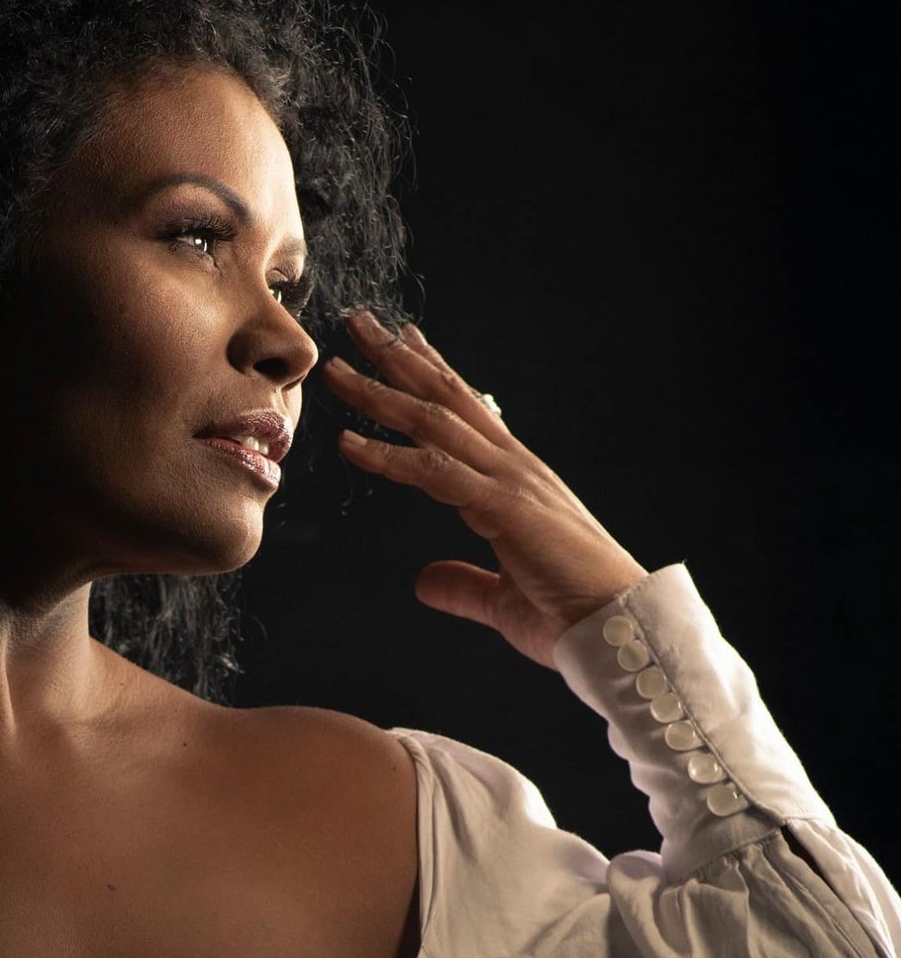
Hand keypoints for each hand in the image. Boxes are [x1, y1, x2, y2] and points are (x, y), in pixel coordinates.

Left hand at [320, 310, 649, 669]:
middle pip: (445, 398)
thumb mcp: (502, 599)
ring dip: (381, 392)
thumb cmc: (573, 618)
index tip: (402, 340)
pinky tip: (349, 442)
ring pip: (434, 422)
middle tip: (359, 322)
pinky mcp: (505, 508)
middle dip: (398, 358)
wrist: (621, 635)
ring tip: (336, 369)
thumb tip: (425, 581)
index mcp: (517, 480)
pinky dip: (388, 456)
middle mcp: (514, 468)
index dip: (432, 372)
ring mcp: (511, 482)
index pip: (467, 411)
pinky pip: (436, 472)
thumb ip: (463, 584)